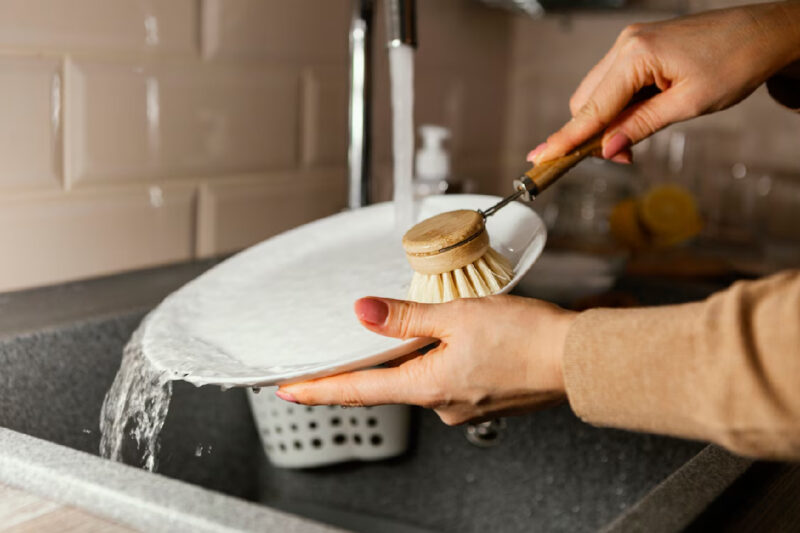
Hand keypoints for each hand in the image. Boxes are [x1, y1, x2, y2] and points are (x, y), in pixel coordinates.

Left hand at [276, 295, 575, 424]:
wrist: (576, 359)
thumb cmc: (526, 338)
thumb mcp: (457, 315)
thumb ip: (406, 316)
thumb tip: (364, 311)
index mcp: (427, 386)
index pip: (359, 390)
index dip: (320, 389)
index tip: (290, 390)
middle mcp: (441, 404)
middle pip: (389, 383)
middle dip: (368, 365)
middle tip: (343, 349)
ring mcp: (462, 404)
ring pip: (420, 377)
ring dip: (410, 357)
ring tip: (417, 329)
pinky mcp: (481, 397)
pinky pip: (445, 378)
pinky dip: (436, 360)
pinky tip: (450, 340)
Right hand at [528, 2, 799, 164]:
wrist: (764, 33)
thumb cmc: (735, 62)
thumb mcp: (688, 105)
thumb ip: (641, 127)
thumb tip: (609, 150)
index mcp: (636, 55)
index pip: (592, 108)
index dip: (566, 138)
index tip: (541, 157)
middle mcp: (626, 45)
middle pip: (586, 101)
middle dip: (593, 134)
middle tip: (622, 158)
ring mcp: (631, 44)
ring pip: (598, 93)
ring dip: (608, 122)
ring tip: (636, 138)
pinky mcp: (639, 47)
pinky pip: (613, 83)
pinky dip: (618, 107)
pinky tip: (640, 116)